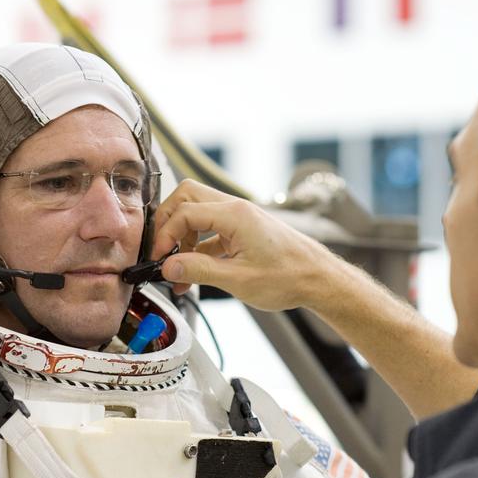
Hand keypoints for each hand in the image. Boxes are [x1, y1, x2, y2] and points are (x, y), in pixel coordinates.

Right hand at [151, 180, 334, 310]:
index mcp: (235, 215)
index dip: (165, 236)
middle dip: (168, 222)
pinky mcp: (242, 230)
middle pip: (187, 197)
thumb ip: (199, 271)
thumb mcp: (239, 280)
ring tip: (178, 269)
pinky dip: (197, 247)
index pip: (185, 212)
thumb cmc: (289, 276)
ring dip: (182, 237)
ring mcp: (239, 218)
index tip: (159, 259)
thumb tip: (169, 267)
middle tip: (161, 249)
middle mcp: (236, 209)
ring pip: (197, 212)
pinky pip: (210, 230)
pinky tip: (195, 272)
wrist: (318, 279)